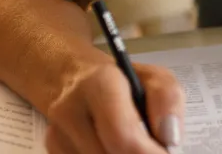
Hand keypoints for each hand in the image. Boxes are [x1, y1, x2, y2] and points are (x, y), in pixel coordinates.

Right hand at [45, 59, 184, 153]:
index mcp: (99, 84)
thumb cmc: (119, 80)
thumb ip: (167, 101)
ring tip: (133, 143)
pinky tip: (112, 145)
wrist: (71, 76)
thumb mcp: (153, 77)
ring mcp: (56, 134)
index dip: (149, 153)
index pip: (123, 136)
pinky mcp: (52, 148)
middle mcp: (70, 110)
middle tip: (154, 149)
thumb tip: (169, 139)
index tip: (166, 152)